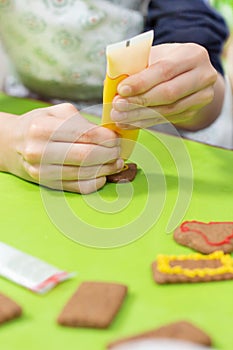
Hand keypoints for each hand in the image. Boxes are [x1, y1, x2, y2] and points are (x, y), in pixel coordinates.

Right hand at [4, 103, 122, 193]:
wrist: (12, 145)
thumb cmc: (38, 125)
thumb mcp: (56, 113)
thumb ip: (82, 121)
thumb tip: (110, 135)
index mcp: (43, 128)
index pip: (86, 135)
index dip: (108, 139)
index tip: (117, 139)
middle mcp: (40, 151)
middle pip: (87, 156)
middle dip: (110, 154)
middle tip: (119, 151)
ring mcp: (43, 171)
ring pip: (85, 174)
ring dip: (107, 169)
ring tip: (115, 162)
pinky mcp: (48, 185)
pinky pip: (80, 188)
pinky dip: (97, 182)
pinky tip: (102, 174)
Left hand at [111, 43, 216, 129]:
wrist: (187, 74)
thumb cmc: (164, 61)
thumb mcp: (154, 55)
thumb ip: (136, 65)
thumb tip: (112, 81)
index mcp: (192, 54)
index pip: (165, 70)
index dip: (142, 82)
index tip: (121, 90)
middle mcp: (203, 76)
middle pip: (169, 93)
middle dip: (139, 101)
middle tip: (117, 106)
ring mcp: (201, 97)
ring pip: (168, 110)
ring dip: (140, 115)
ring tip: (119, 116)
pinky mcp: (193, 112)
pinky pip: (167, 119)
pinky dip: (145, 122)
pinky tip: (129, 122)